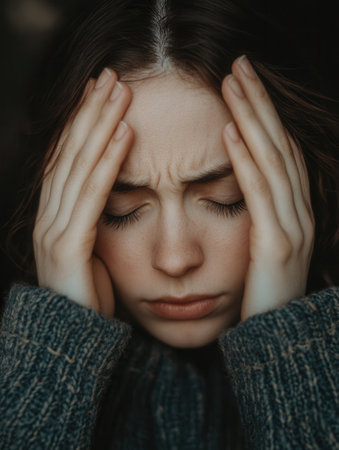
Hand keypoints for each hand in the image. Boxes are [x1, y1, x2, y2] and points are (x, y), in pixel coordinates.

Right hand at [33, 68, 133, 317]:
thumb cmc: (91, 293)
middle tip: (110, 75)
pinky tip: (125, 135)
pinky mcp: (69, 246)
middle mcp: (49, 215)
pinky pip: (92, 196)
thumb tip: (114, 189)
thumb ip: (95, 217)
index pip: (68, 157)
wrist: (75, 339)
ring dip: (99, 126)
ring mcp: (55, 229)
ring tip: (119, 92)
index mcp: (55, 214)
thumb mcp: (94, 248)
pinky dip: (107, 162)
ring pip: (78, 166)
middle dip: (90, 112)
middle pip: (69, 153)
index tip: (102, 91)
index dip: (83, 122)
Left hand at [221, 56, 314, 320]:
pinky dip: (247, 161)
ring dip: (252, 119)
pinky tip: (230, 134)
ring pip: (273, 159)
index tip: (240, 83)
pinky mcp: (276, 245)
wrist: (276, 337)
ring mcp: (291, 226)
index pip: (279, 149)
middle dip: (259, 103)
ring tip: (233, 84)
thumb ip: (255, 212)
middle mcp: (297, 210)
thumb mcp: (260, 244)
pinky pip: (260, 193)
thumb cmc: (262, 290)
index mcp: (290, 209)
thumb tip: (236, 179)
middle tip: (238, 65)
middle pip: (279, 144)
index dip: (262, 113)